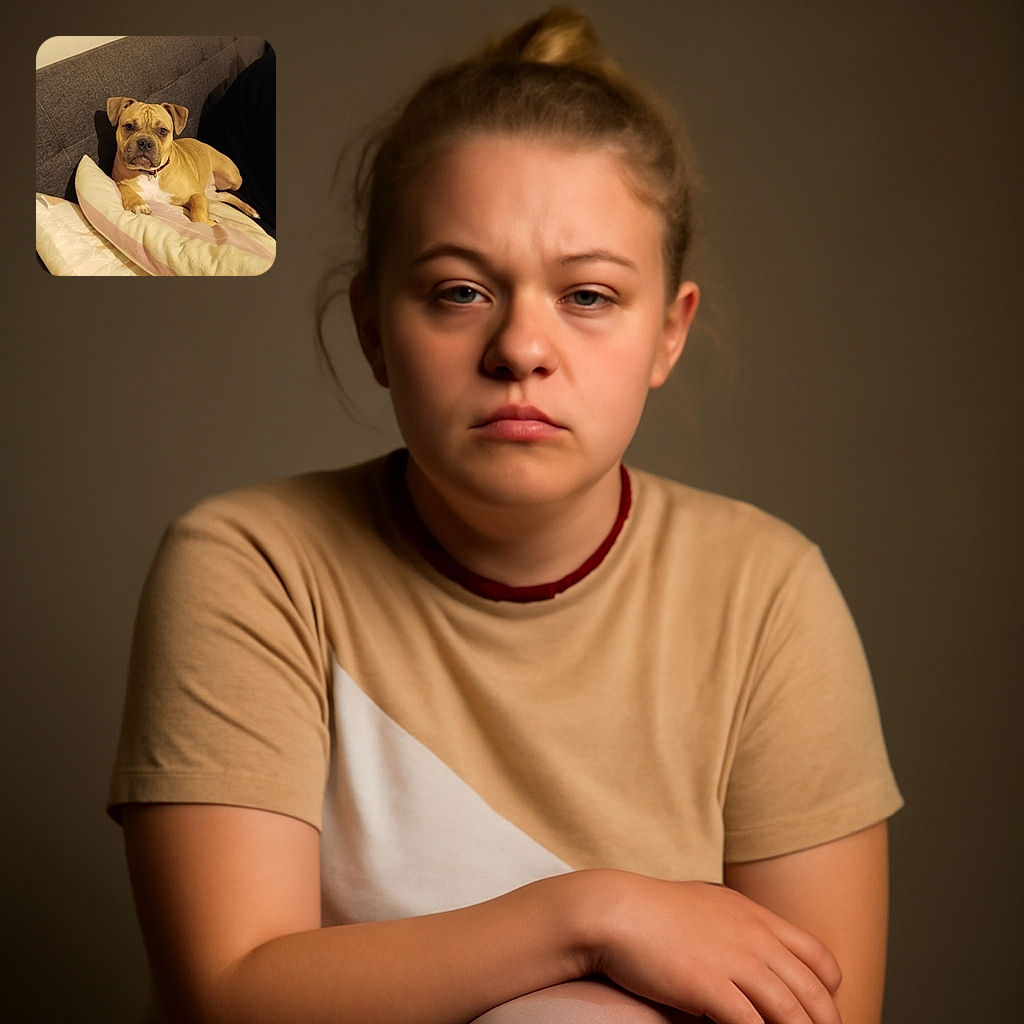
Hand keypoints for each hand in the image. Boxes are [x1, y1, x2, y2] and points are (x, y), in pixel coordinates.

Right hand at [580, 872, 842, 1023]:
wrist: (613, 909)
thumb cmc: (651, 912)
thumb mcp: (707, 906)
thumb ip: (735, 928)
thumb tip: (751, 957)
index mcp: (755, 916)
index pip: (818, 958)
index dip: (828, 992)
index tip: (822, 1015)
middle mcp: (753, 936)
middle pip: (813, 992)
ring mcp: (734, 960)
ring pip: (791, 1013)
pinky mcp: (709, 984)